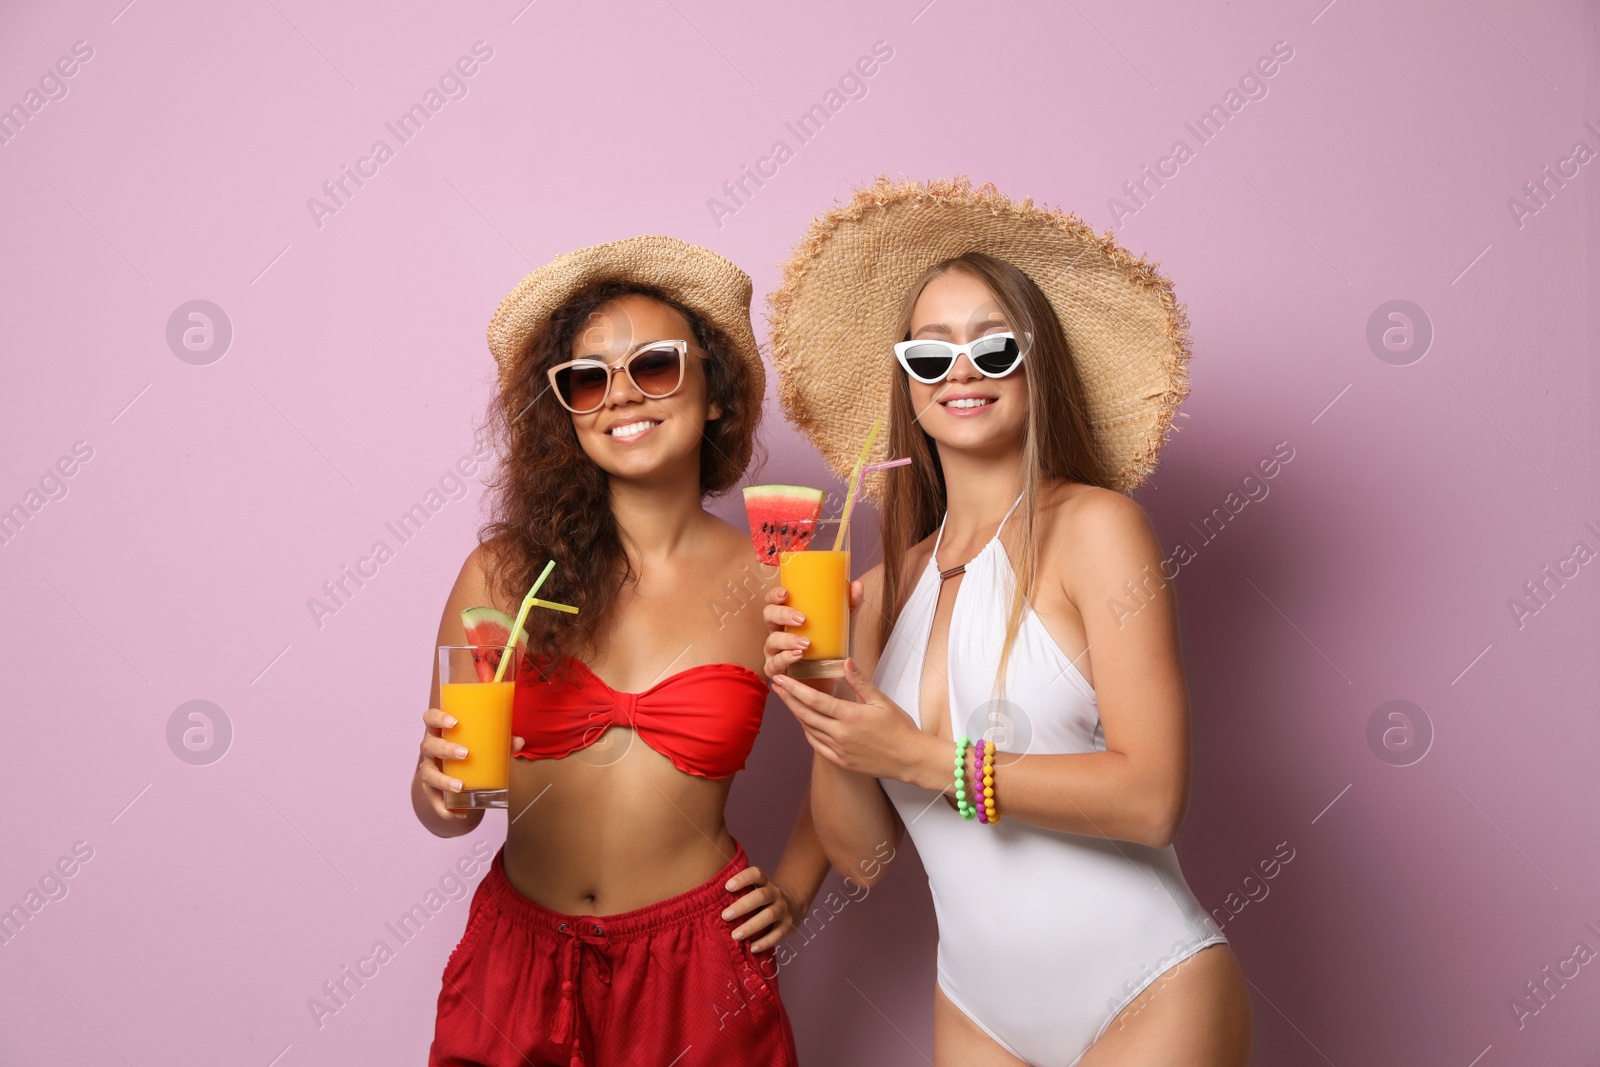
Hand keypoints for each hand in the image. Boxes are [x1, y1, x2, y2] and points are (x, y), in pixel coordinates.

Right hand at [416, 707, 524, 820]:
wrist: (458, 774)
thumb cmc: (471, 749)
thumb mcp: (486, 744)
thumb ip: (502, 742)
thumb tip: (520, 742)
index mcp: (441, 731)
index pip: (430, 718)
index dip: (438, 717)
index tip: (455, 722)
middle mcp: (430, 749)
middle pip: (428, 745)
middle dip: (445, 749)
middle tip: (465, 754)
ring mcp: (429, 769)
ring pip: (427, 774)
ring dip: (443, 781)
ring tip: (460, 786)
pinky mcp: (431, 790)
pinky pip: (433, 800)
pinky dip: (444, 809)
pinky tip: (460, 814)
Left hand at [722, 865, 805, 951]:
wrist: (792, 905)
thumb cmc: (763, 899)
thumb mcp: (756, 889)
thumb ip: (741, 893)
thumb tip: (711, 902)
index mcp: (766, 882)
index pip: (756, 874)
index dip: (742, 878)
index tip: (727, 887)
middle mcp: (776, 893)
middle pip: (761, 896)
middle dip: (742, 906)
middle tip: (725, 916)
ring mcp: (783, 909)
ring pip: (769, 915)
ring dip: (751, 926)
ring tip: (735, 936)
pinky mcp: (788, 926)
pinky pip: (777, 934)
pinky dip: (764, 942)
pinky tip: (752, 948)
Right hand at [761, 580, 864, 682]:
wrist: (830, 677)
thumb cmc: (830, 647)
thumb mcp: (842, 625)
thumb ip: (850, 605)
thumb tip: (858, 584)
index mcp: (787, 617)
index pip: (774, 601)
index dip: (774, 595)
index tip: (786, 593)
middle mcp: (777, 631)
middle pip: (768, 616)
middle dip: (782, 615)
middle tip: (802, 619)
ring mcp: (774, 651)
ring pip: (771, 641)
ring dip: (787, 640)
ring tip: (806, 643)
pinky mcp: (777, 670)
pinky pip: (773, 664)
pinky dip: (784, 659)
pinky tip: (797, 656)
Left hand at [770, 657, 932, 782]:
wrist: (911, 759)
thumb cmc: (900, 729)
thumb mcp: (882, 701)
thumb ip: (860, 682)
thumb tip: (847, 662)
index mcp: (850, 716)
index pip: (814, 700)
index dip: (794, 689)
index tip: (781, 680)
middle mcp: (840, 734)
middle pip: (805, 714)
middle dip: (788, 699)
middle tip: (776, 686)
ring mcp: (839, 750)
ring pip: (809, 730)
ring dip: (796, 715)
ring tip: (788, 701)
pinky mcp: (841, 761)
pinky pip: (817, 746)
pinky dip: (808, 733)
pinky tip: (805, 724)